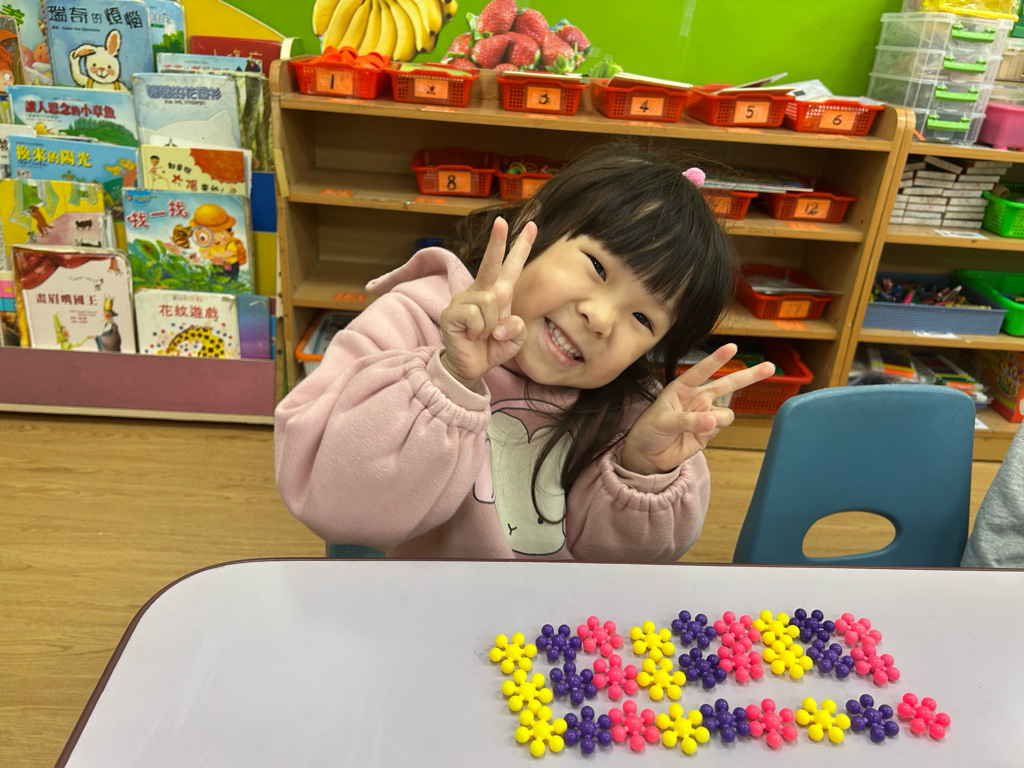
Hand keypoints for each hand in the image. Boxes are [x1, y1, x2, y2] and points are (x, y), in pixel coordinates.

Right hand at [439, 217, 535, 388]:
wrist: (470, 368)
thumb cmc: (490, 349)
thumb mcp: (513, 341)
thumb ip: (517, 329)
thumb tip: (503, 319)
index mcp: (498, 294)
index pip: (511, 267)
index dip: (521, 247)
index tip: (531, 226)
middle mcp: (480, 292)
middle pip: (491, 264)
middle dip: (497, 242)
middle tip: (500, 221)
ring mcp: (463, 300)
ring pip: (490, 300)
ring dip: (491, 324)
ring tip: (482, 334)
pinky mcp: (451, 313)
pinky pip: (475, 314)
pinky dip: (479, 330)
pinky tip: (471, 336)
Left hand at [620, 344, 776, 474]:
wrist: (648, 455)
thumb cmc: (649, 430)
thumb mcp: (664, 422)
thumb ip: (688, 420)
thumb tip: (711, 421)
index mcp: (682, 388)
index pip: (701, 371)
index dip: (716, 359)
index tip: (732, 347)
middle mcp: (697, 398)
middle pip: (728, 384)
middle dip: (749, 376)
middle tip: (770, 367)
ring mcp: (705, 414)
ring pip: (725, 413)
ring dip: (718, 420)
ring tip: (699, 427)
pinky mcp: (709, 432)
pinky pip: (720, 428)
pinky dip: (712, 432)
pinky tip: (696, 436)